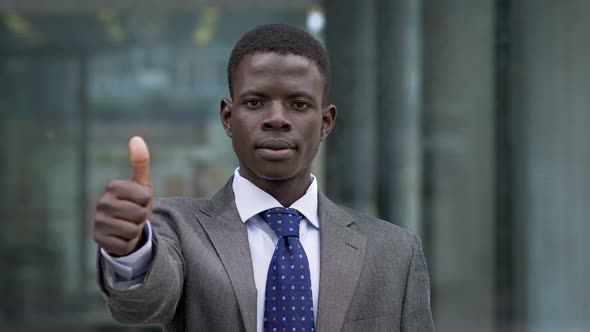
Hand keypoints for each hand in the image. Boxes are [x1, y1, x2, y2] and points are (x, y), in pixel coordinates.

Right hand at [93, 136, 153, 256]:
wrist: (125, 226)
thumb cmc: (135, 202)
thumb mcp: (142, 183)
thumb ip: (140, 162)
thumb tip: (136, 138)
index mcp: (113, 186)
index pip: (145, 198)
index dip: (147, 202)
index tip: (139, 201)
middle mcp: (102, 202)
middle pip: (139, 215)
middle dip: (142, 217)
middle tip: (134, 215)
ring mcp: (98, 221)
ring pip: (133, 231)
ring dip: (135, 230)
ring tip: (128, 225)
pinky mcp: (98, 239)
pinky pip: (125, 245)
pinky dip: (128, 243)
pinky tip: (120, 236)